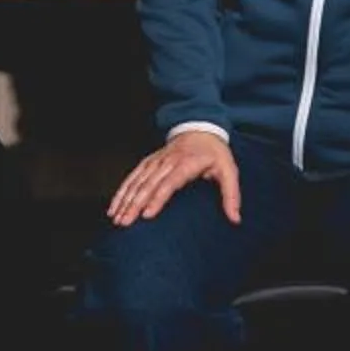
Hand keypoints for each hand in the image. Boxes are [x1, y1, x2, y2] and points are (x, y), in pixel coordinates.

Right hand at [109, 129, 241, 226]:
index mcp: (186, 164)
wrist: (200, 128)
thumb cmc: (215, 153)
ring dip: (125, 199)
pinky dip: (122, 191)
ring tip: (116, 217)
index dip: (157, 199)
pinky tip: (114, 205)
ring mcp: (155, 161)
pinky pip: (132, 177)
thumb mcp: (229, 171)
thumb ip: (231, 195)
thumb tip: (235, 219)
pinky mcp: (148, 162)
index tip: (147, 214)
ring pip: (137, 181)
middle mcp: (167, 162)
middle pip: (148, 185)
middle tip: (125, 222)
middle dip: (134, 204)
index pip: (169, 183)